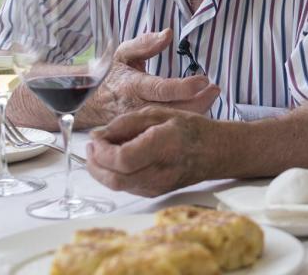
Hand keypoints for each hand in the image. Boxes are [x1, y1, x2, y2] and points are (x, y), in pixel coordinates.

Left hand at [85, 106, 217, 196]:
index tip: (95, 139)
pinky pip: (126, 187)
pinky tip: (116, 161)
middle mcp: (161, 172)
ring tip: (100, 152)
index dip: (102, 152)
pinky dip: (114, 175)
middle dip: (94, 164)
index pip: (122, 159)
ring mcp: (158, 186)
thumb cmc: (190, 128)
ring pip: (116, 186)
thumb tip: (97, 136)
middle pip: (114, 179)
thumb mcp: (158, 113)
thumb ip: (125, 123)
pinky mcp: (155, 193)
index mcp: (163, 146)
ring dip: (101, 171)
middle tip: (91, 148)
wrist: (216, 151)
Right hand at [89, 29, 218, 123]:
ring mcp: (141, 125)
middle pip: (173, 109)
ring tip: (211, 96)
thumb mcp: (123, 54)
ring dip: (196, 111)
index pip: (161, 89)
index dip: (184, 87)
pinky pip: (167, 131)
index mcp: (132, 86)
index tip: (204, 80)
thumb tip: (168, 33)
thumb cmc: (111, 76)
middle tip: (215, 89)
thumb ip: (144, 44)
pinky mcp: (143, 135)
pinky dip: (185, 122)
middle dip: (199, 101)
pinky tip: (199, 110)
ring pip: (172, 123)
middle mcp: (136, 108)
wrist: (90, 104)